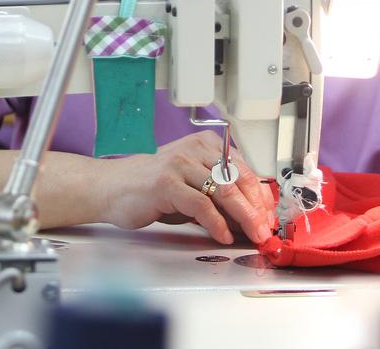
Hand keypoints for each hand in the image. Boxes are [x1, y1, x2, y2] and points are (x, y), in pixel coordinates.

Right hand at [98, 131, 275, 244]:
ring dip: (243, 217)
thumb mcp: (190, 186)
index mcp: (205, 145)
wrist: (111, 187)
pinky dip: (217, 223)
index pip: (244, 169)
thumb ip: (216, 196)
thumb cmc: (150, 188)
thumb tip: (248, 216)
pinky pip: (201, 205)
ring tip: (252, 234)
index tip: (268, 216)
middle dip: (256, 208)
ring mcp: (180, 164)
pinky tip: (223, 235)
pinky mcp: (167, 184)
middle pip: (238, 179)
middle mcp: (195, 150)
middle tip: (264, 229)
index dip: (260, 196)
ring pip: (224, 191)